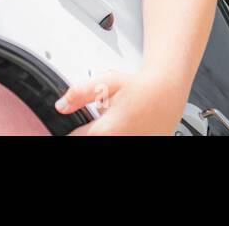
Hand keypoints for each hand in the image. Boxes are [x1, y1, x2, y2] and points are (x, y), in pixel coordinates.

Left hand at [55, 68, 189, 134]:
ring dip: (102, 132)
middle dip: (87, 130)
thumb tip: (61, 106)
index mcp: (108, 129)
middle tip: (97, 119)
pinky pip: (118, 140)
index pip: (75, 139)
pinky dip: (116, 132)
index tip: (72, 126)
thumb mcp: (106, 83)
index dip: (69, 131)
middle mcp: (120, 141)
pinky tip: (122, 124)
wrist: (167, 92)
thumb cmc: (139, 87)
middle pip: (90, 139)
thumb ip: (80, 93)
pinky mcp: (139, 144)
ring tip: (111, 121)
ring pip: (105, 139)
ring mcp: (131, 144)